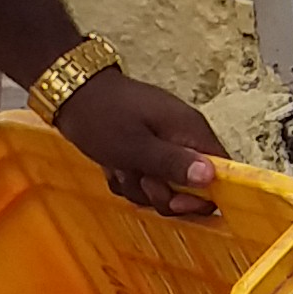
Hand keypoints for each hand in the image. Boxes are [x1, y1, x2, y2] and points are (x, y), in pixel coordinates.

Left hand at [53, 64, 220, 218]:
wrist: (71, 93)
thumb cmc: (102, 116)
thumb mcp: (136, 146)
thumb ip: (173, 163)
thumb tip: (211, 176)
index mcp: (190, 131)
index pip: (222, 172)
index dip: (204, 195)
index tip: (176, 200)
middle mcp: (183, 138)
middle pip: (192, 186)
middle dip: (163, 194)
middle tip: (141, 179)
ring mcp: (164, 143)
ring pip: (164, 186)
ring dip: (139, 187)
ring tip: (120, 167)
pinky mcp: (145, 149)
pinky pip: (145, 179)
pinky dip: (128, 178)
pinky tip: (112, 166)